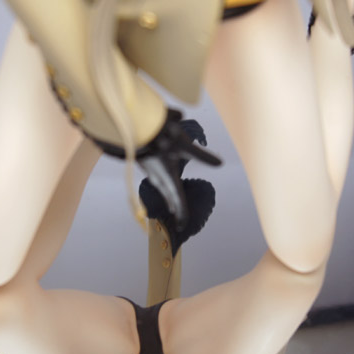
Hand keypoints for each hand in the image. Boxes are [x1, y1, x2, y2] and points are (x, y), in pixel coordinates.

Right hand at [137, 110, 220, 228]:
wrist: (133, 127)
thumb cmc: (160, 136)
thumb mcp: (185, 145)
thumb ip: (202, 156)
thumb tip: (220, 164)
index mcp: (169, 177)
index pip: (178, 200)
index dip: (182, 214)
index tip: (182, 226)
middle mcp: (159, 178)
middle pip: (169, 196)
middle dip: (175, 207)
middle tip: (178, 219)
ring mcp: (150, 171)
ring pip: (161, 188)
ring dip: (168, 197)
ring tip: (171, 204)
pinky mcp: (145, 163)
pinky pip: (156, 180)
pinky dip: (162, 186)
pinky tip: (161, 181)